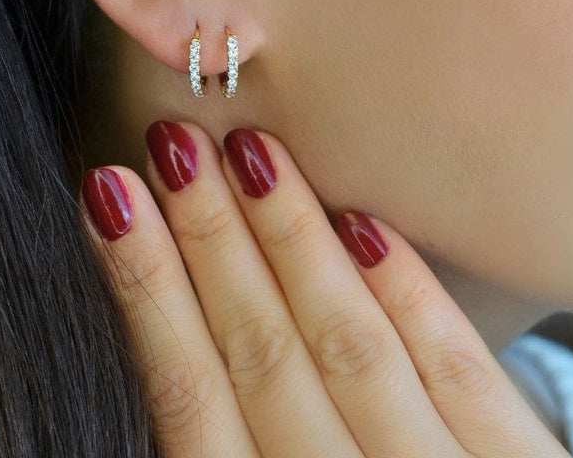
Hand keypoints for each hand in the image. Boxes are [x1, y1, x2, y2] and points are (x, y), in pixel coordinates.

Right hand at [81, 122, 568, 456]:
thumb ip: (237, 439)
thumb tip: (180, 329)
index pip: (192, 398)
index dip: (149, 292)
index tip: (112, 196)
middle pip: (264, 355)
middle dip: (209, 240)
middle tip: (172, 143)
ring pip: (352, 347)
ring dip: (293, 242)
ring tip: (248, 152)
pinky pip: (460, 369)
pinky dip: (407, 293)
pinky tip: (364, 222)